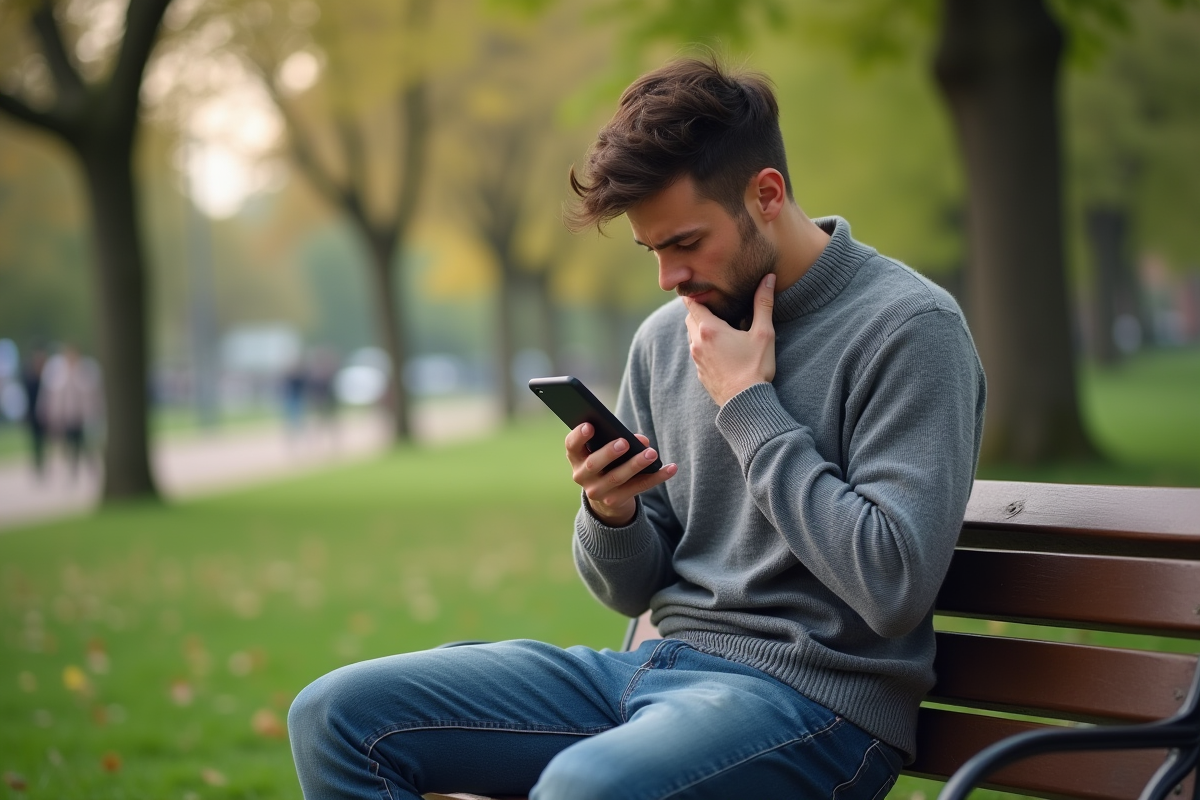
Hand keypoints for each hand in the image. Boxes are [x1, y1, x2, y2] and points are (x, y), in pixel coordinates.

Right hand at [565, 423, 676, 525]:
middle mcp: (582, 476)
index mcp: (577, 458)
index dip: (579, 436)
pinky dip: (657, 477)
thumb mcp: (604, 451)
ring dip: (635, 465)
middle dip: (609, 453)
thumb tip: (642, 440)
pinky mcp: (615, 501)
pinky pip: (638, 488)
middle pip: (593, 464)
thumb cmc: (606, 462)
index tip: (590, 425)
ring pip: (617, 478)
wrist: (604, 497)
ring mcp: (597, 492)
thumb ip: (618, 440)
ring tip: (652, 453)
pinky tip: (671, 468)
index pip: (572, 446)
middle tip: (624, 442)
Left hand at [683, 273, 776, 405]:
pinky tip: (720, 349)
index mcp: (709, 329)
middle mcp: (697, 343)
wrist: (745, 403)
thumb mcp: (763, 333)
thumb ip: (763, 304)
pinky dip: (703, 346)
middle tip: (716, 307)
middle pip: (690, 319)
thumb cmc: (755, 367)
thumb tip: (768, 278)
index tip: (706, 291)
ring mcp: (697, 359)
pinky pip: (696, 353)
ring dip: (700, 329)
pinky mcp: (700, 373)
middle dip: (699, 311)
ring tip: (720, 327)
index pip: (692, 303)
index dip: (697, 295)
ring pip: (691, 336)